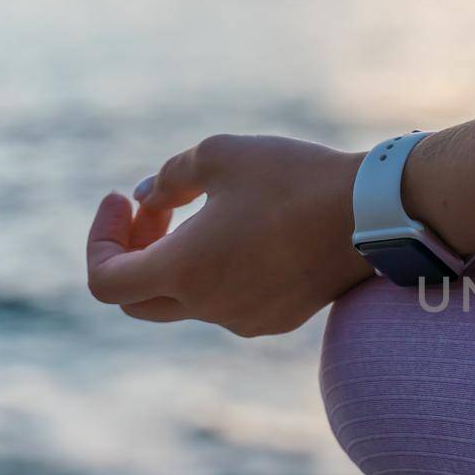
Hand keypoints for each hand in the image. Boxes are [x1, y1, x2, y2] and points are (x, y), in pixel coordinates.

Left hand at [87, 135, 372, 336]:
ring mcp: (244, 319)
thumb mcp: (219, 155)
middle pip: (138, 299)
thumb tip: (148, 198)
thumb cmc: (294, 179)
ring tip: (210, 209)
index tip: (122, 199)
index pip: (105, 282)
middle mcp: (208, 307)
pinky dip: (217, 272)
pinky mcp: (278, 319)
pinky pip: (227, 303)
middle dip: (133, 251)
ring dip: (179, 258)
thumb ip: (168, 177)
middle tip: (154, 206)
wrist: (374, 214)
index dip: (99, 238)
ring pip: (187, 299)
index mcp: (183, 270)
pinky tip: (248, 233)